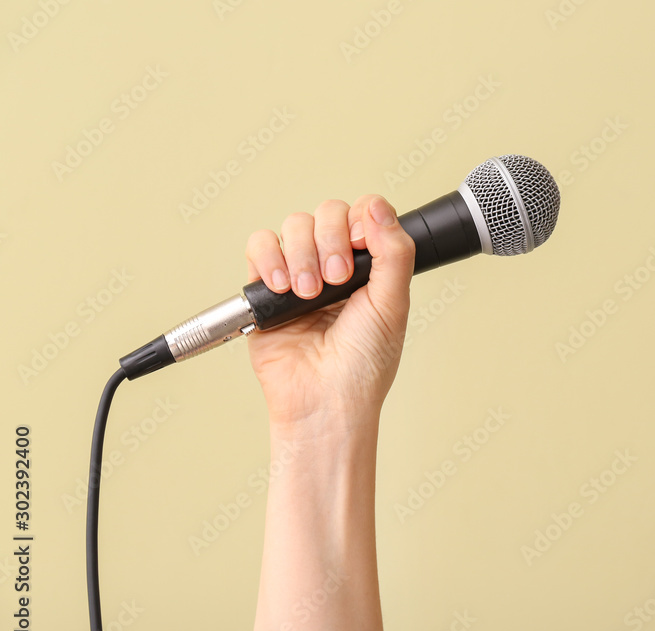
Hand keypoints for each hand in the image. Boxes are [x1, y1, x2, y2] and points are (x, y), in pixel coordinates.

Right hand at [244, 195, 415, 427]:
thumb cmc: (363, 365)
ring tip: (309, 293)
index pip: (363, 213)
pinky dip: (269, 259)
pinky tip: (283, 288)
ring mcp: (300, 273)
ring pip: (294, 225)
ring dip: (302, 255)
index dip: (361, 221)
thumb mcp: (394, 304)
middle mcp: (335, 265)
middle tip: (337, 279)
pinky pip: (260, 246)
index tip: (360, 248)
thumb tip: (379, 207)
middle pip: (327, 213)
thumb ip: (394, 252)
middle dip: (331, 241)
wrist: (326, 398)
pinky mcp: (266, 288)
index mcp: (370, 267)